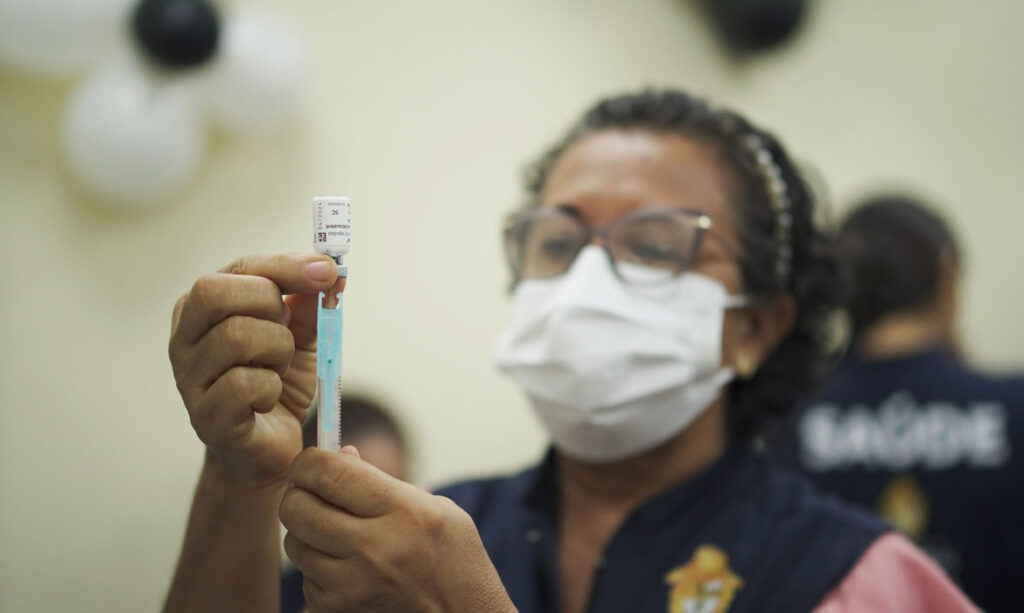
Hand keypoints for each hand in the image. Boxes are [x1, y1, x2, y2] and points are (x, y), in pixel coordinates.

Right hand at [168, 253, 343, 487]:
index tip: (327, 271)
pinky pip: (244, 384)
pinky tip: (268, 398)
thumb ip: (310, 301)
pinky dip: (271, 388)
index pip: (241, 268)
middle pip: (216, 292)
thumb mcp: (299, 334)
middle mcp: (183, 336)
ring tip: (278, 368)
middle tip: (285, 332)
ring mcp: (188, 377)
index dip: (287, 267)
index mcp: (202, 306)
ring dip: (278, 351)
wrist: (271, 446)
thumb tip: (331, 269)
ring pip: (237, 336)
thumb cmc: (277, 381)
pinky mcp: (205, 415)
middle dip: (270, 308)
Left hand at [281, 447, 516, 612]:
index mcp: (402, 511)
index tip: (312, 462)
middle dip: (299, 493)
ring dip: (306, 531)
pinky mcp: (339, 608)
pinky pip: (305, 577)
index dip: (310, 461)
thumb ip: (382, 481)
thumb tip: (340, 453)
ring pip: (294, 543)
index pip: (329, 473)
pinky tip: (344, 562)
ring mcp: (353, 584)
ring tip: (334, 529)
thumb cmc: (454, 556)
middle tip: (314, 492)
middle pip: (297, 508)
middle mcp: (374, 548)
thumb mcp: (434, 506)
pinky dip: (316, 565)